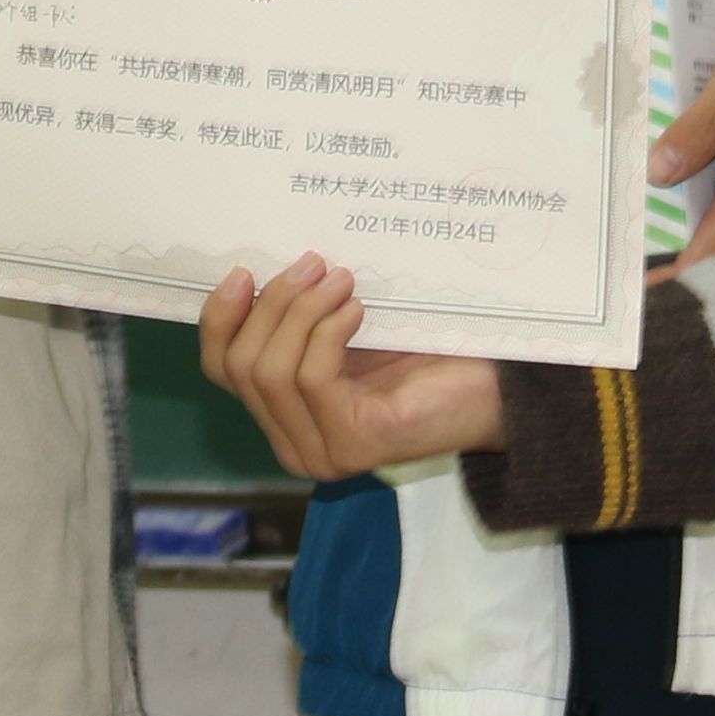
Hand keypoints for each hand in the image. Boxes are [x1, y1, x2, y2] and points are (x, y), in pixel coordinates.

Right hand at [200, 255, 505, 479]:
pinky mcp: (352, 445)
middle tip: (316, 263)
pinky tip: (358, 310)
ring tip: (342, 279)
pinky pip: (311, 379)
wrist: (494, 387)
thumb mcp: (343, 328)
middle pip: (241, 366)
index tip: (244, 270)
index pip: (220, 369)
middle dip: (272, 304)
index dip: (221, 318)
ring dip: (301, 311)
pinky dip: (327, 332)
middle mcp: (293, 444)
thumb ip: (297, 316)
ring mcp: (320, 452)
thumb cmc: (423, 351)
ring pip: (271, 372)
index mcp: (282, 415)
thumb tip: (256, 267)